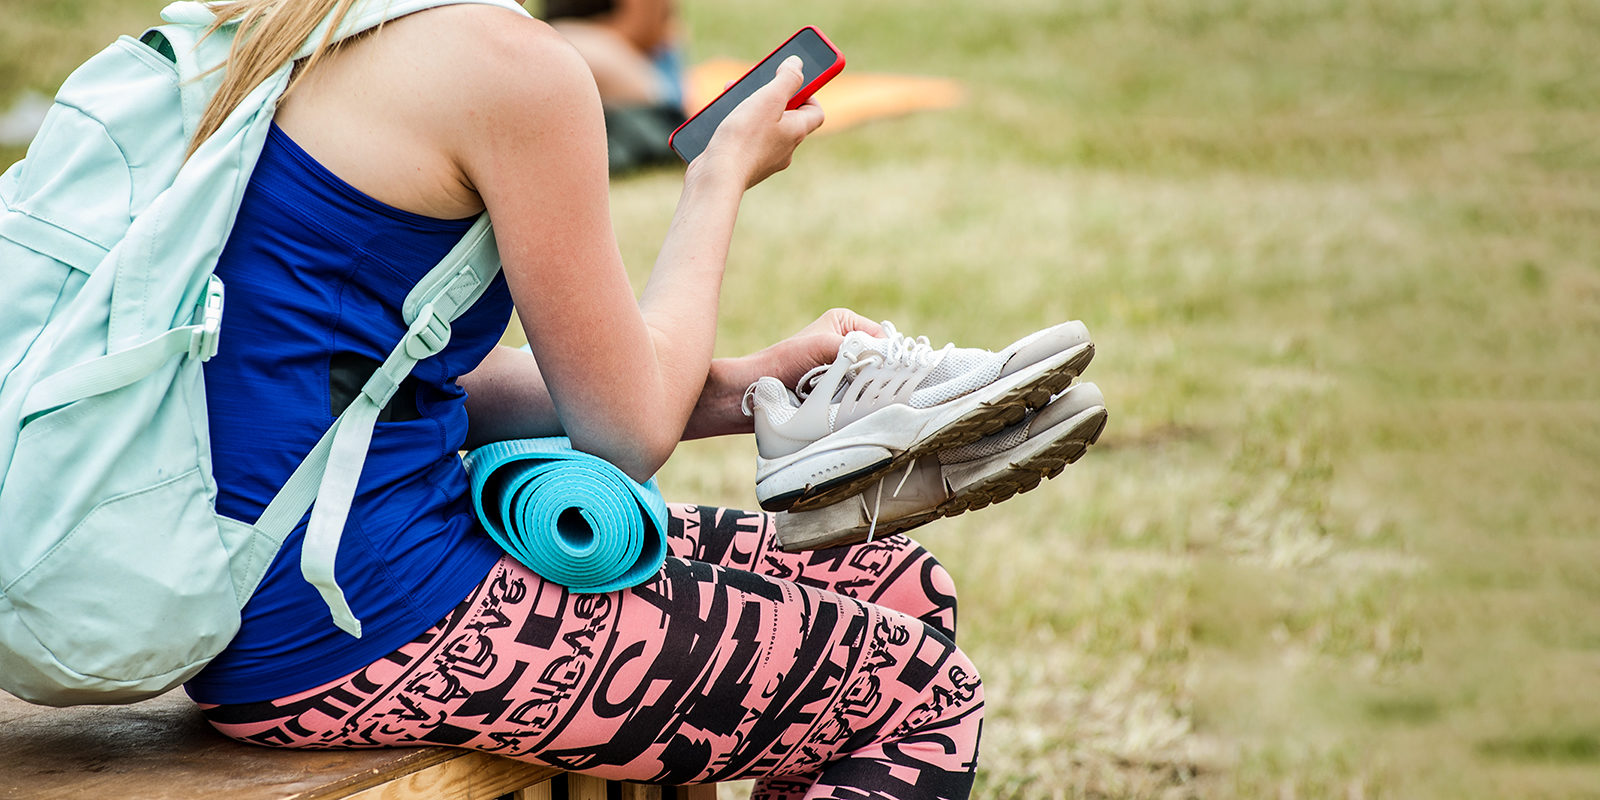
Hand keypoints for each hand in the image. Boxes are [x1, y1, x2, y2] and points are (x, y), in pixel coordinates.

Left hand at [682, 309, 882, 439]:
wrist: (759, 392)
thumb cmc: (785, 362)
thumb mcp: (824, 347)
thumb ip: (858, 349)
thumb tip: (889, 360)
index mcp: (845, 323)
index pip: (883, 338)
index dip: (888, 355)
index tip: (889, 372)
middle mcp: (847, 343)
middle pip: (879, 360)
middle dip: (876, 374)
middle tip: (866, 385)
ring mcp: (843, 368)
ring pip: (871, 380)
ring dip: (864, 390)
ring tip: (850, 395)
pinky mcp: (838, 389)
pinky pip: (858, 395)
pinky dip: (856, 401)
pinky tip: (848, 405)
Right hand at [693, 56, 825, 188]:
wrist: (716, 177)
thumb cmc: (743, 138)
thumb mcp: (768, 99)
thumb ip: (787, 79)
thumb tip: (797, 64)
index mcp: (796, 132)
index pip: (815, 111)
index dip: (808, 92)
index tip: (791, 81)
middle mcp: (785, 148)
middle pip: (787, 116)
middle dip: (771, 96)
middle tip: (756, 84)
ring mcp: (765, 159)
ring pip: (763, 126)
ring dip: (750, 107)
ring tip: (732, 96)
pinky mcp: (745, 164)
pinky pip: (746, 140)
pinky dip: (736, 125)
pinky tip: (720, 118)